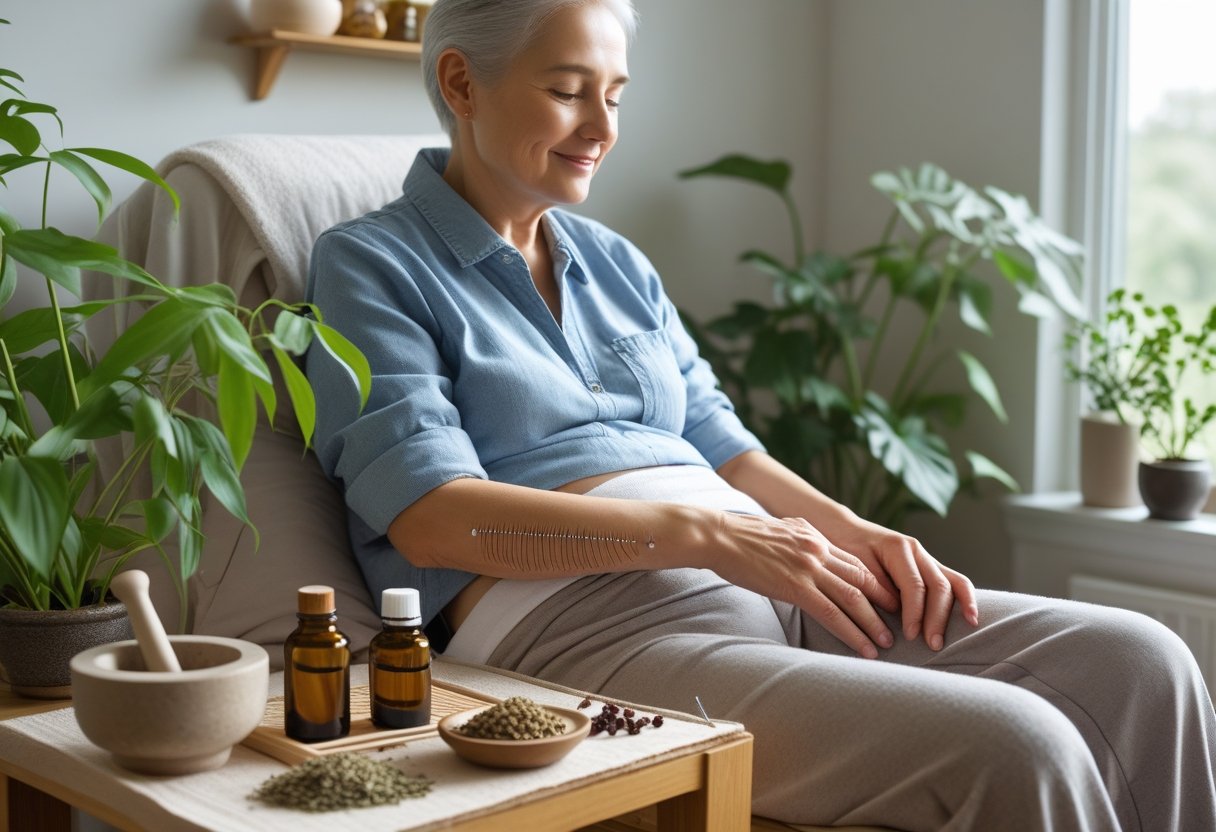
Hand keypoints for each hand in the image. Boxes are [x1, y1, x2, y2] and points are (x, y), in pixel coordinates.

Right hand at [709, 512, 902, 658]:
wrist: (719, 535)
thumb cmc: (739, 536)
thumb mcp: (778, 531)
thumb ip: (798, 542)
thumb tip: (805, 553)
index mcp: (813, 535)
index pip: (854, 561)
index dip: (874, 582)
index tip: (886, 599)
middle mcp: (818, 549)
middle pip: (862, 579)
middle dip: (883, 602)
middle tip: (898, 622)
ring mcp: (809, 568)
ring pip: (854, 598)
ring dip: (873, 623)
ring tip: (885, 642)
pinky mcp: (796, 586)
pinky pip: (832, 614)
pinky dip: (852, 633)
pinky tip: (863, 647)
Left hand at [814, 511, 978, 650]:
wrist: (845, 530)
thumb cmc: (846, 550)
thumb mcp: (854, 566)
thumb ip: (876, 586)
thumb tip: (896, 612)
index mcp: (898, 548)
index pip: (914, 585)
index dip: (915, 612)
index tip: (910, 636)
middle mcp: (917, 550)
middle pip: (938, 585)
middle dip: (937, 617)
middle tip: (932, 645)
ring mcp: (926, 557)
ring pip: (952, 582)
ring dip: (958, 610)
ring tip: (959, 634)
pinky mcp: (930, 566)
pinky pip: (954, 581)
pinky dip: (965, 598)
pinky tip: (971, 617)